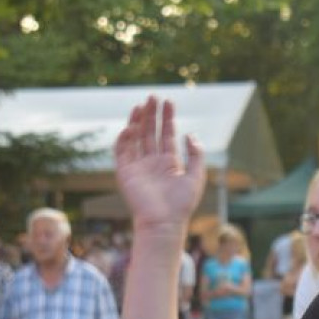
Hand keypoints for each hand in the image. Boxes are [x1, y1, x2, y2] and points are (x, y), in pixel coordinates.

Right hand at [114, 97, 206, 230]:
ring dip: (137, 121)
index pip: (166, 134)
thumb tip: (191, 134)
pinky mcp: (125, 172)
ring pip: (136, 137)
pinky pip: (122, 151)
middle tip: (153, 96)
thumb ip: (196, 154)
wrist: (164, 222)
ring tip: (142, 105)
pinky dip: (125, 138)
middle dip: (152, 114)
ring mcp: (138, 166)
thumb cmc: (182, 204)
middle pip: (150, 132)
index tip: (168, 101)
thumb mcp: (196, 176)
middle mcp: (153, 162)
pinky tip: (132, 127)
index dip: (167, 118)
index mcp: (169, 163)